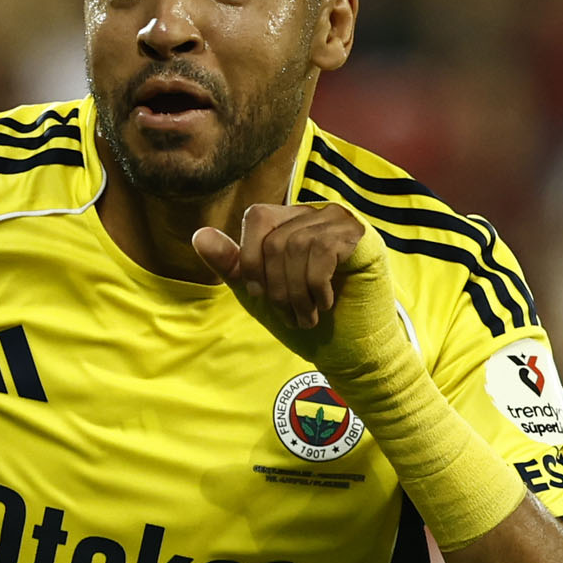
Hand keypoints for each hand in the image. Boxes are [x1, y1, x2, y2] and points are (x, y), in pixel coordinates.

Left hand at [192, 202, 374, 355]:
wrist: (353, 349)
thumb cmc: (309, 319)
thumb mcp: (261, 293)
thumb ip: (233, 264)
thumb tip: (199, 235)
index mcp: (293, 220)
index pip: (257, 217)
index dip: (251, 259)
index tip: (262, 296)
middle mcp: (318, 213)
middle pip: (276, 238)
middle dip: (277, 287)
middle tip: (292, 316)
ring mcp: (343, 223)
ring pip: (297, 246)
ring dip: (297, 293)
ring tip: (308, 317)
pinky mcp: (363, 238)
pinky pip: (323, 251)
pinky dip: (317, 285)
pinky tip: (326, 303)